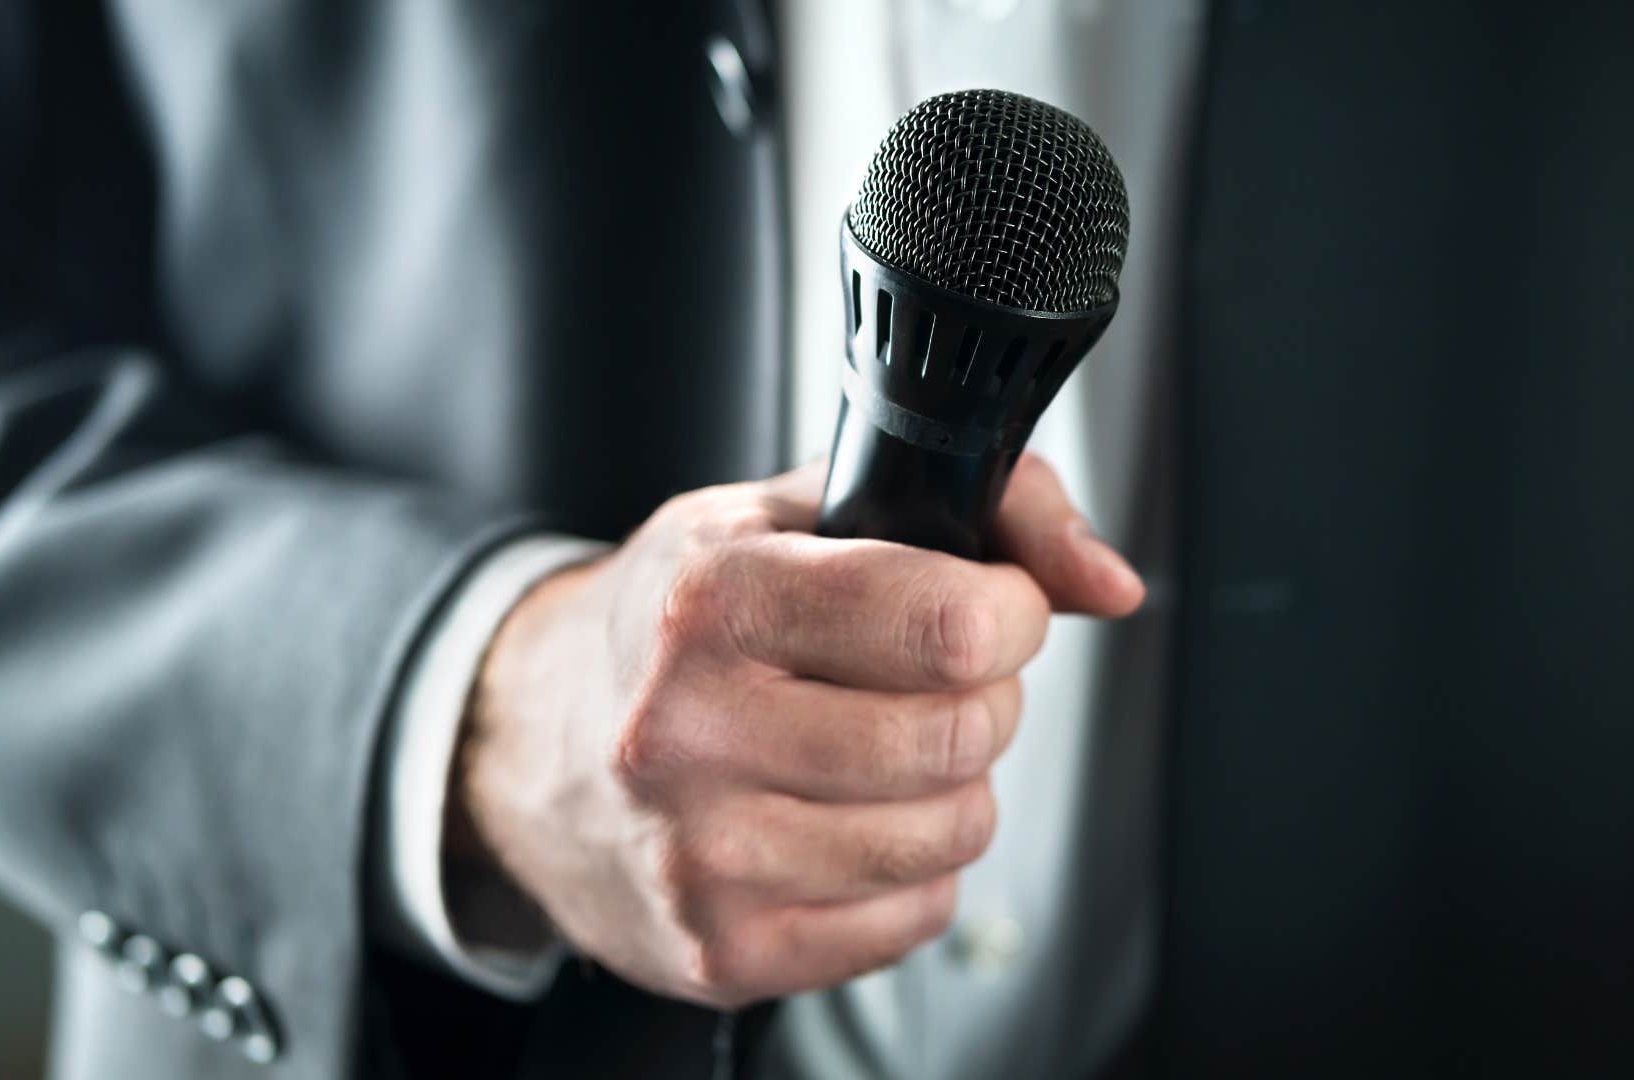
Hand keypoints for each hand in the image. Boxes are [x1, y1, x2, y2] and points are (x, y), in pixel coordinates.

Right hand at [448, 453, 1143, 1007]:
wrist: (523, 740)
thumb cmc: (677, 619)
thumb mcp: (795, 510)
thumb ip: (982, 507)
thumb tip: (1110, 583)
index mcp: (712, 601)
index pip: (946, 623)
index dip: (1012, 613)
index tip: (995, 607)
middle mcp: (691, 732)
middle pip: (958, 737)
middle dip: (987, 699)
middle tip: (940, 680)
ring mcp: (702, 855)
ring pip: (949, 835)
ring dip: (954, 787)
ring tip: (887, 748)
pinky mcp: (721, 950)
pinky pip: (912, 916)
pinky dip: (911, 867)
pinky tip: (846, 817)